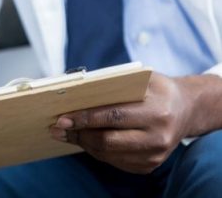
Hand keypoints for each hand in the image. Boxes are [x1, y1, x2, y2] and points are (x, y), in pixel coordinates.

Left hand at [49, 72, 194, 173]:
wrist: (186, 109)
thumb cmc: (156, 89)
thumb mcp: (140, 78)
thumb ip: (112, 85)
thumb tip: (73, 94)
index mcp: (156, 111)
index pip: (113, 117)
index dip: (85, 119)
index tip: (62, 118)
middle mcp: (158, 137)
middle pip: (108, 140)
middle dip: (78, 134)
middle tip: (57, 127)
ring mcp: (155, 155)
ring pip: (108, 154)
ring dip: (83, 144)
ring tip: (65, 133)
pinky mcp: (150, 165)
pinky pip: (115, 161)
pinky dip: (95, 150)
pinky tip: (84, 139)